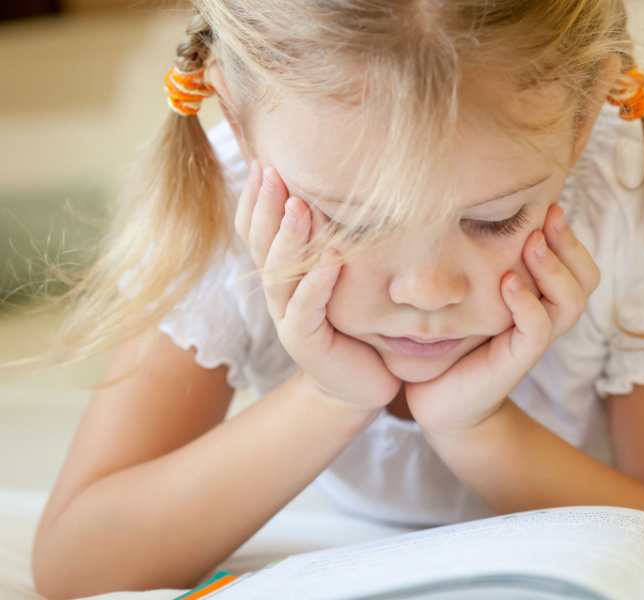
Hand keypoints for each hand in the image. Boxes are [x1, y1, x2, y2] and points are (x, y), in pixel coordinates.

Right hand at [234, 161, 401, 412]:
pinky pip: (307, 309)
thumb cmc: (356, 325)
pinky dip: (316, 283)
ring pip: (280, 273)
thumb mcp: (344, 277)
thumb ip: (336, 240)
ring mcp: (287, 318)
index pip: (257, 229)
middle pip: (261, 244)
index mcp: (283, 274)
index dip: (256, 198)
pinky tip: (329, 260)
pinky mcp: (305, 343)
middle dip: (266, 206)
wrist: (360, 384)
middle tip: (273, 171)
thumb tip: (346, 188)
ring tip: (299, 206)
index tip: (264, 160)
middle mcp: (278, 293)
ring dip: (289, 238)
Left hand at [405, 204, 600, 436]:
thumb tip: (471, 200)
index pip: (577, 262)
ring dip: (555, 268)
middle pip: (587, 278)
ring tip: (532, 242)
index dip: (569, 234)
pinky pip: (539, 328)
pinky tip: (508, 283)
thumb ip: (479, 256)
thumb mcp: (466, 289)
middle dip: (571, 243)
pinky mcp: (517, 360)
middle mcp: (545, 314)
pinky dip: (529, 303)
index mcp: (541, 296)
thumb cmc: (449, 338)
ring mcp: (534, 339)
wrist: (436, 396)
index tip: (547, 203)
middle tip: (549, 214)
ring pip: (573, 301)